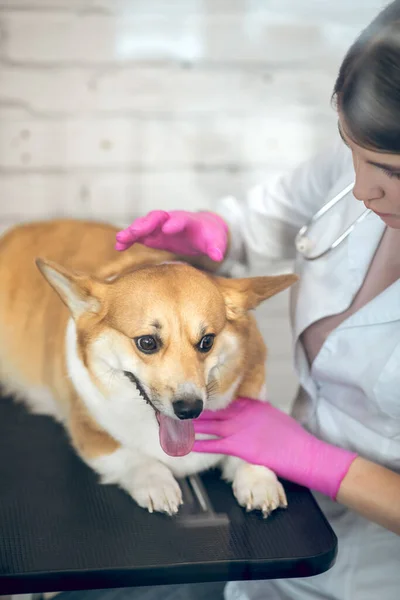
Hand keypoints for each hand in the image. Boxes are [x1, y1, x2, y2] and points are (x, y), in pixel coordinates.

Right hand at [115, 210, 227, 261]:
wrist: (202, 230)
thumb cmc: (209, 235)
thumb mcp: (216, 241)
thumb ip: (216, 247)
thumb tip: (218, 256)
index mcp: (188, 221)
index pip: (181, 219)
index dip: (175, 223)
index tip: (167, 228)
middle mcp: (171, 220)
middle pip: (157, 217)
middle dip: (146, 224)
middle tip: (135, 232)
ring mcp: (160, 227)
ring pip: (144, 225)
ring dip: (132, 231)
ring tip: (120, 240)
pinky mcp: (153, 235)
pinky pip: (139, 235)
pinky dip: (129, 239)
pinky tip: (119, 246)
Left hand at [193, 398, 356, 499]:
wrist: (305, 453)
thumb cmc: (293, 439)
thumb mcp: (273, 418)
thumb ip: (257, 413)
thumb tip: (249, 413)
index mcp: (251, 405)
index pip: (224, 398)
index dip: (207, 398)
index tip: (193, 396)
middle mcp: (243, 414)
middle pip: (212, 409)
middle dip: (194, 409)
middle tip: (177, 407)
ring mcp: (240, 429)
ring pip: (208, 424)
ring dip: (191, 424)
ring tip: (175, 422)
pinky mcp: (240, 447)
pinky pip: (214, 444)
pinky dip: (199, 443)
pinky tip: (187, 443)